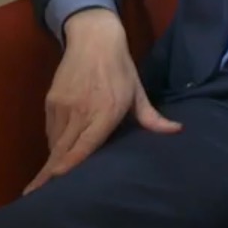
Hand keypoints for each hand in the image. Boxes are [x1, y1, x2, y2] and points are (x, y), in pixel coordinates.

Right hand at [25, 10, 181, 194]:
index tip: (63, 180)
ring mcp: (64, 106)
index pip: (85, 145)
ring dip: (58, 157)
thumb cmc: (121, 68)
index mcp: (107, 111)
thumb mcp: (138, 92)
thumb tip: (178, 131)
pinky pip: (50, 130)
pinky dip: (55, 141)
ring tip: (61, 171)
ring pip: (55, 142)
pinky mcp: (51, 102)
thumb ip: (153, 118)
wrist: (94, 39)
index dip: (71, 165)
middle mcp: (82, 111)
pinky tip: (62, 147)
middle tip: (56, 187)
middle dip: (58, 170)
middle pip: (64, 150)